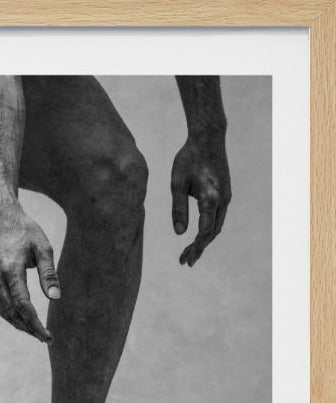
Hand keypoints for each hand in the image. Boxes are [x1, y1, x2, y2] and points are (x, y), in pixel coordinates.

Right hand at [0, 202, 59, 341]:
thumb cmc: (24, 229)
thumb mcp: (42, 247)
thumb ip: (48, 273)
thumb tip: (55, 297)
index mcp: (11, 270)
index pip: (23, 306)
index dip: (35, 323)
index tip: (48, 335)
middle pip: (12, 313)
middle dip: (29, 328)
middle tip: (45, 337)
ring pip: (3, 311)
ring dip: (19, 324)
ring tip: (35, 332)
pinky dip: (11, 315)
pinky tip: (22, 319)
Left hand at [171, 134, 230, 265]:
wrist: (208, 139)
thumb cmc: (188, 159)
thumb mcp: (177, 184)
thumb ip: (178, 208)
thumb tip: (180, 233)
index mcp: (211, 197)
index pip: (205, 231)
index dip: (195, 247)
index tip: (184, 258)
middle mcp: (223, 199)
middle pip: (213, 232)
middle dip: (199, 248)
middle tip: (185, 262)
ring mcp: (226, 197)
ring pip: (217, 225)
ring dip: (204, 241)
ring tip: (190, 254)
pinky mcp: (225, 194)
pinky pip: (218, 217)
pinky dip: (209, 229)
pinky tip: (198, 236)